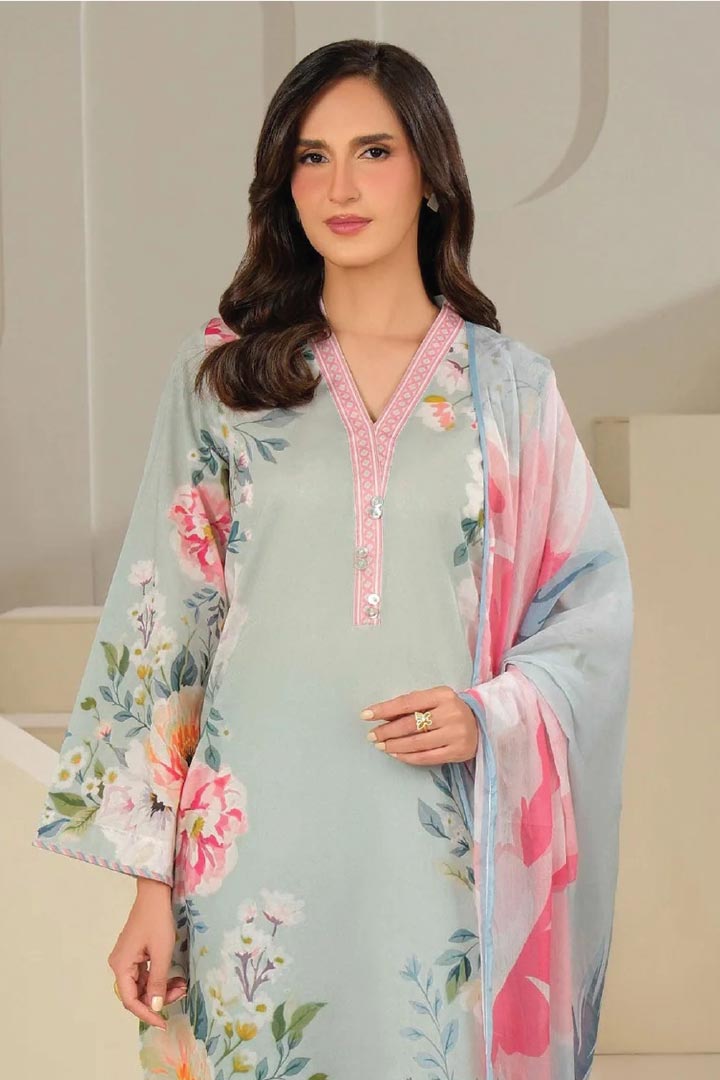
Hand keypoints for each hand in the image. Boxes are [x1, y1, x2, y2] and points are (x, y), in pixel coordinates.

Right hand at [107, 880, 185, 1029]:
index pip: (131, 1000)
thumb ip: (158, 982)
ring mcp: (127, 959)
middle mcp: (120, 965)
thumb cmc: (157, 921)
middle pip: (137, 993)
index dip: (147, 1013)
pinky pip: (146, 974)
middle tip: (180, 993)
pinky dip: (160, 978)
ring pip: (143, 985)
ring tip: (181, 985)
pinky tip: (175, 978)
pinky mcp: (136, 954)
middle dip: (159, 998)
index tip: (163, 1022)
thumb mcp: (161, 952)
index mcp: (121, 966)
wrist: (155, 894)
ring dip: (161, 988)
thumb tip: (155, 1006)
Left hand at [360, 685, 478, 764]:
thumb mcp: (435, 700)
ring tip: (380, 745)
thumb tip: (382, 717)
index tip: (366, 715)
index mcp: (443, 694)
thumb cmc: (450, 710)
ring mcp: (456, 734)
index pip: (407, 702)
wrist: (482, 724)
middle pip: (410, 724)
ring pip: (416, 743)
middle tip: (372, 736)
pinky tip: (395, 754)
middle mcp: (450, 713)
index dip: (384, 709)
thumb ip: (412, 706)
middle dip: (387, 731)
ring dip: (394, 745)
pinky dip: (407, 756)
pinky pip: (426, 757)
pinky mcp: (458, 752)